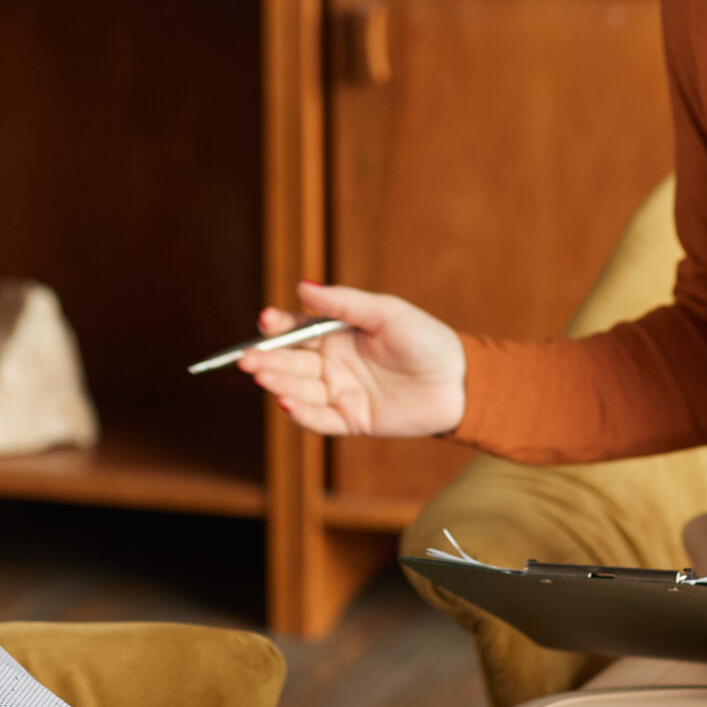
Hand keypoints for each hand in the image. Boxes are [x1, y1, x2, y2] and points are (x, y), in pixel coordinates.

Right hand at [236, 282, 466, 437]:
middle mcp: (333, 363)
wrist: (459, 382)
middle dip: (268, 359)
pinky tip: (286, 403)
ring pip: (300, 389)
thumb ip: (344, 303)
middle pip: (291, 361)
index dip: (279, 327)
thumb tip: (303, 286)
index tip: (265, 321)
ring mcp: (340, 392)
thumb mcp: (385, 312)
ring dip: (279, 383)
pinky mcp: (351, 420)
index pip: (298, 330)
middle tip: (247, 358)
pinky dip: (301, 414)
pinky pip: (319, 419)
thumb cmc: (425, 340)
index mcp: (337, 334)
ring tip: (262, 377)